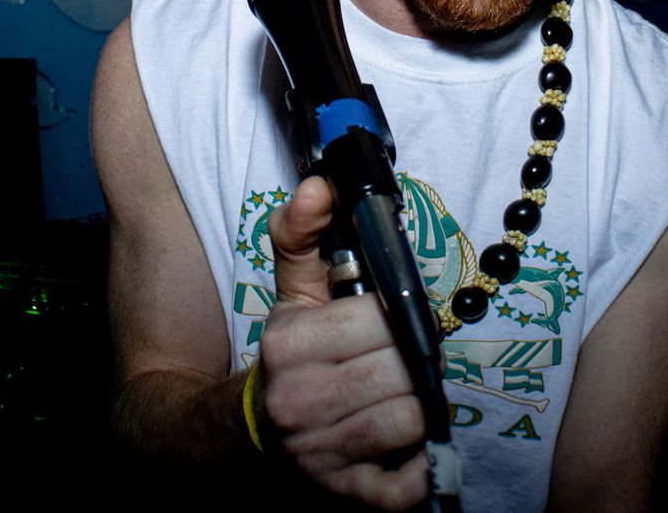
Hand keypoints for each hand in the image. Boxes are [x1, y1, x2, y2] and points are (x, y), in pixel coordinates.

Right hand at [255, 176, 430, 508]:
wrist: (247, 437)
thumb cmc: (288, 357)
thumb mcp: (291, 294)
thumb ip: (301, 234)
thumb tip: (320, 185)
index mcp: (290, 345)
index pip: (380, 321)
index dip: (403, 317)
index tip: (401, 321)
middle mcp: (299, 401)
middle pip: (401, 371)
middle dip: (417, 361)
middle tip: (412, 359)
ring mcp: (320, 454)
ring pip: (409, 419)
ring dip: (419, 406)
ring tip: (403, 395)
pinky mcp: (343, 495)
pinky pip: (406, 484)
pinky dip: (420, 466)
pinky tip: (408, 445)